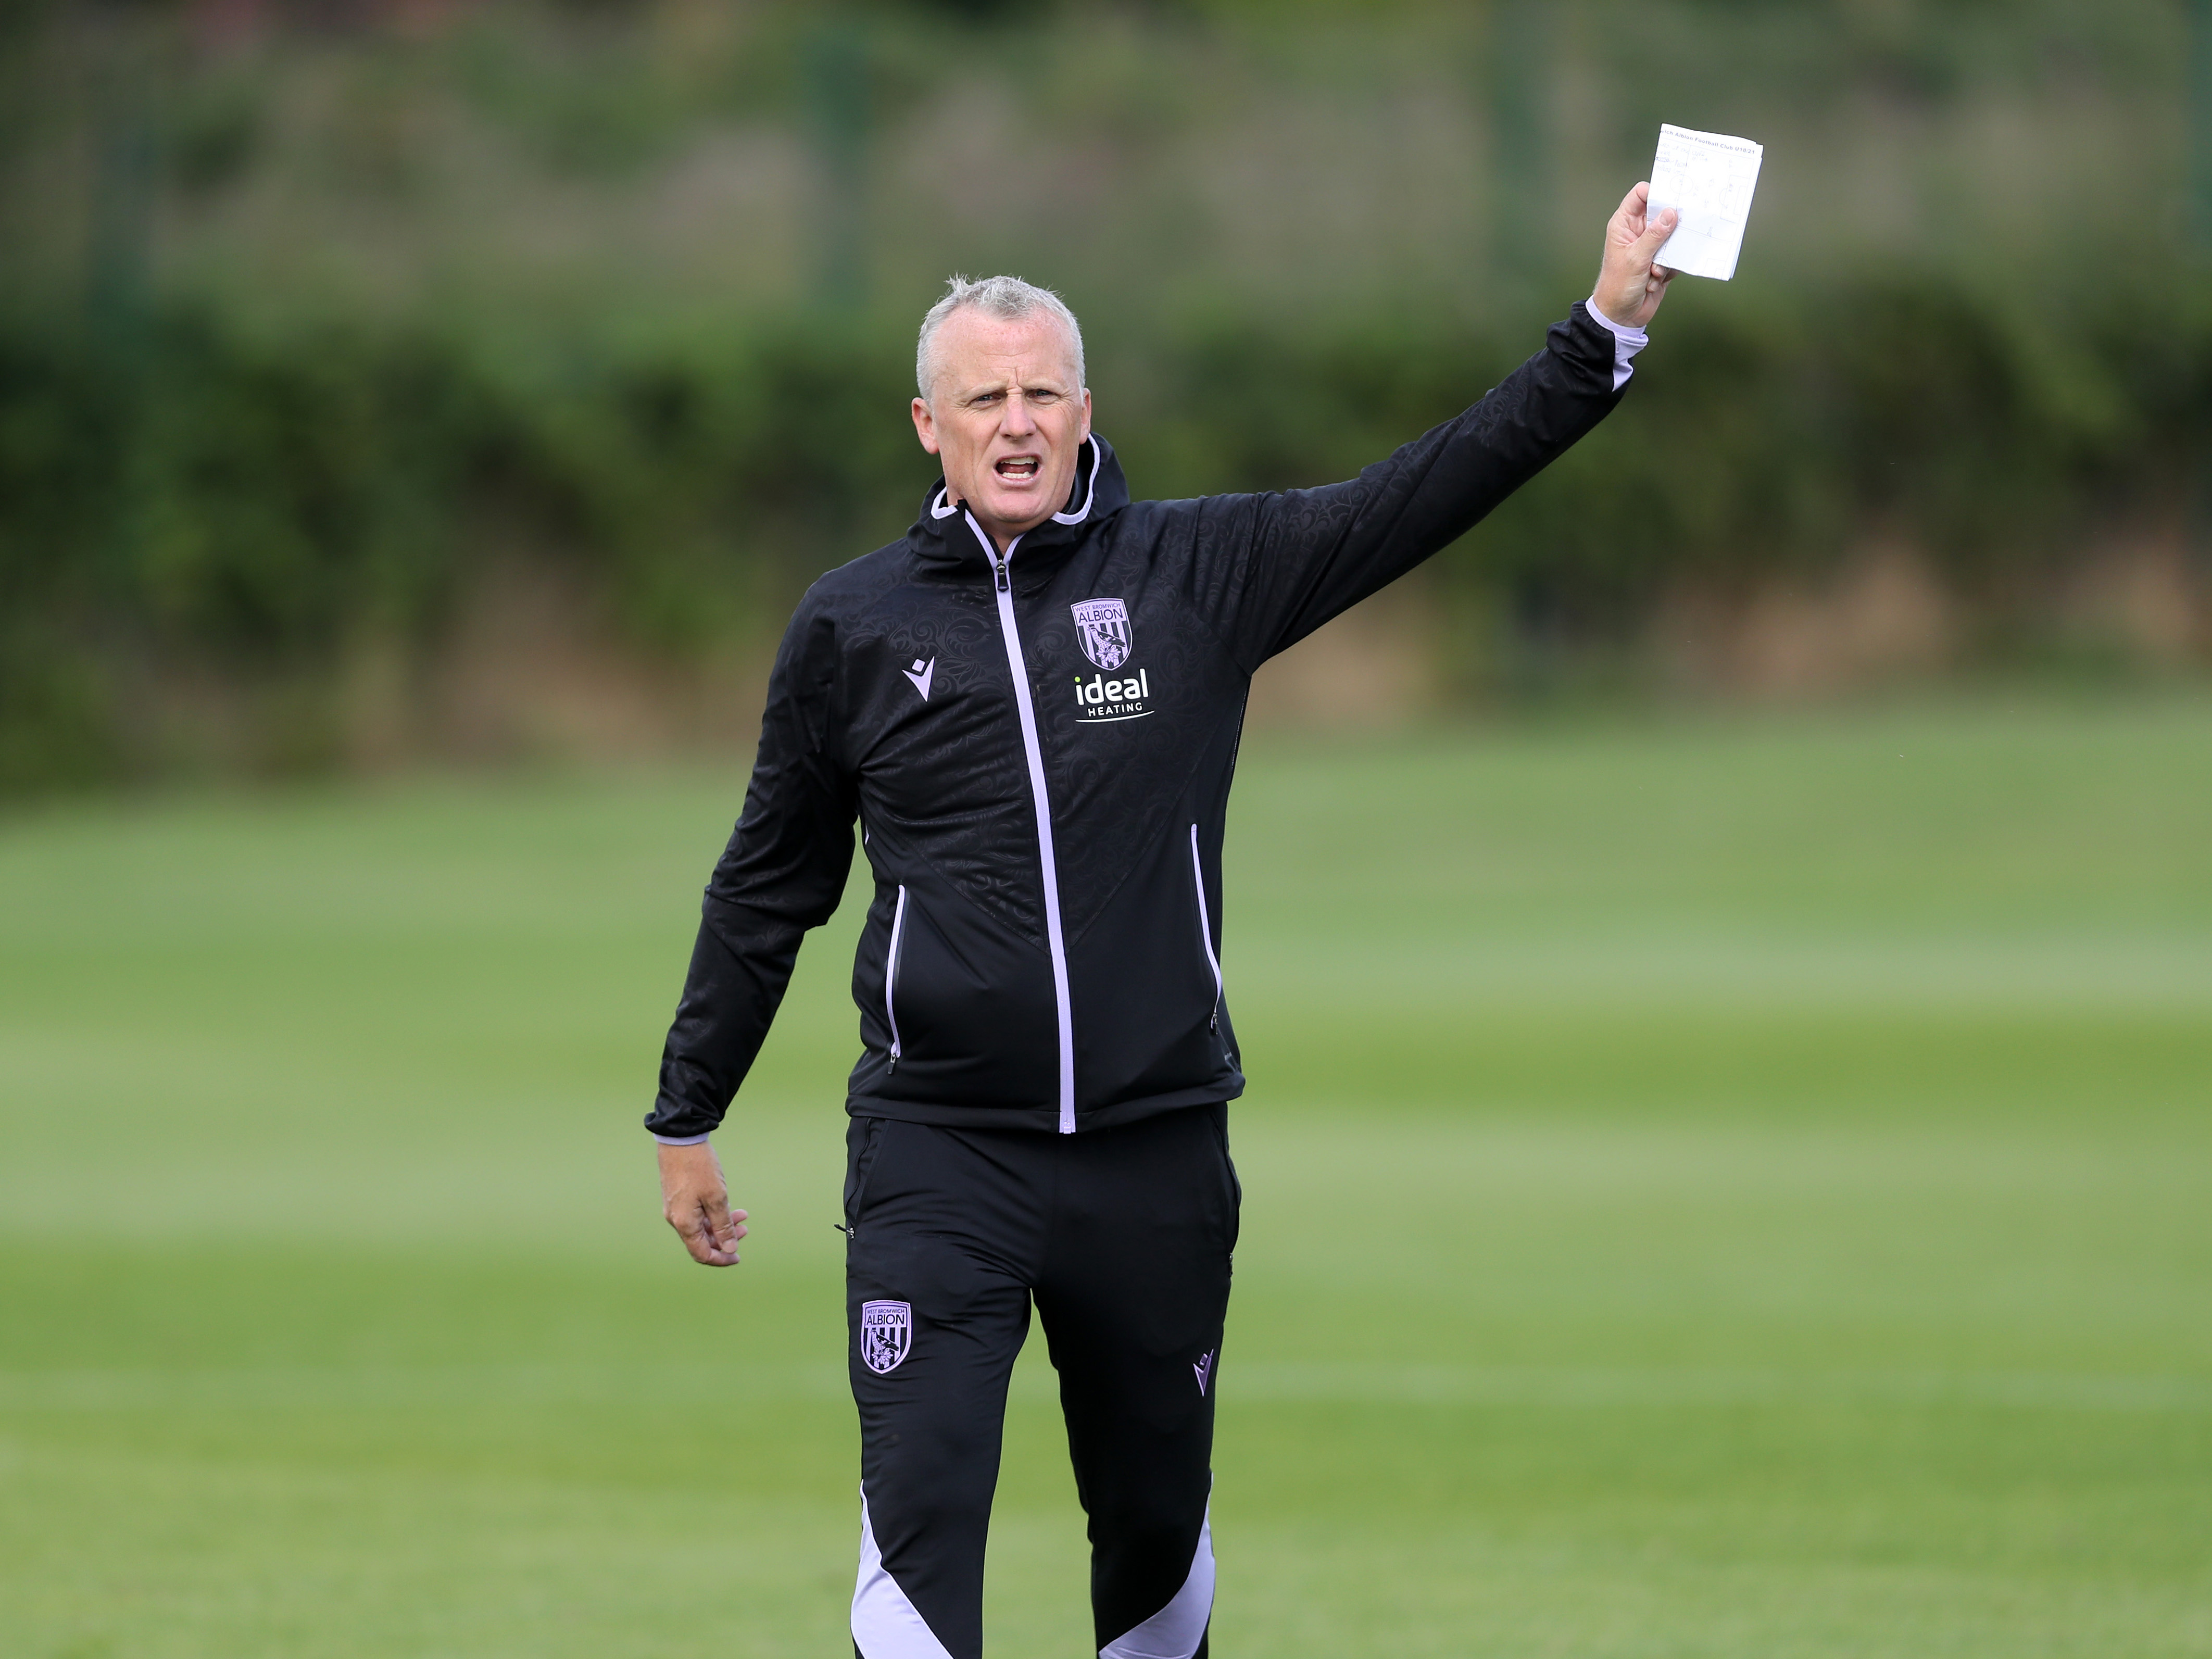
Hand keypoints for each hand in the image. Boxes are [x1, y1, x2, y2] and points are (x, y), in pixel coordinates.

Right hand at [659, 1141, 747, 1265]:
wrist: (681, 1139)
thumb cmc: (699, 1167)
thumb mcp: (717, 1197)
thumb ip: (722, 1225)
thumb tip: (729, 1248)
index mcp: (684, 1223)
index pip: (701, 1253)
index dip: (721, 1258)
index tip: (738, 1256)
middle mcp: (677, 1219)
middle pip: (701, 1241)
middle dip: (725, 1239)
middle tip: (745, 1230)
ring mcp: (676, 1208)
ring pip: (701, 1227)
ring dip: (721, 1225)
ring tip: (742, 1216)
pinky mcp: (678, 1197)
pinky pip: (696, 1215)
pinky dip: (713, 1214)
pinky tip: (728, 1207)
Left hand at [1591, 182, 1678, 330]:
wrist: (1621, 316)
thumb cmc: (1617, 287)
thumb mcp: (1636, 258)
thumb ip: (1655, 234)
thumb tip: (1670, 213)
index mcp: (1624, 224)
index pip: (1640, 195)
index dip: (1656, 192)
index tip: (1674, 196)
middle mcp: (1637, 232)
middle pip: (1661, 213)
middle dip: (1670, 226)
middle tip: (1677, 232)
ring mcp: (1650, 246)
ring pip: (1671, 236)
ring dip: (1666, 255)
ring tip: (1654, 271)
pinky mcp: (1660, 260)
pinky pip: (1675, 255)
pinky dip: (1669, 268)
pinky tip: (1655, 281)